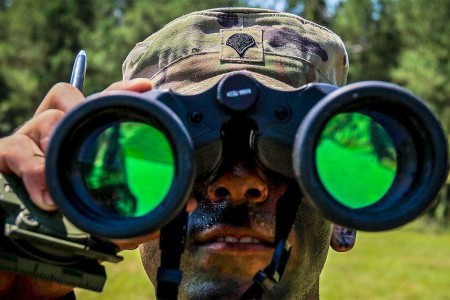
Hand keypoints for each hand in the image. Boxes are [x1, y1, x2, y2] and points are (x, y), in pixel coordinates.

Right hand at [0, 79, 153, 297]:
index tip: (146, 87)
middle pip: (69, 97)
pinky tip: (47, 196)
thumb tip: (187, 206)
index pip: (100, 103)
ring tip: (69, 173)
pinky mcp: (4, 159)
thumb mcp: (110, 214)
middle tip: (101, 132)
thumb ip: (142, 210)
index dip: (121, 90)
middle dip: (86, 108)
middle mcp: (56, 133)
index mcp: (82, 138)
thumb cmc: (73, 223)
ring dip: (61, 139)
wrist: (29, 245)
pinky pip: (14, 148)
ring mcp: (31, 143)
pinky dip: (34, 169)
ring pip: (47, 119)